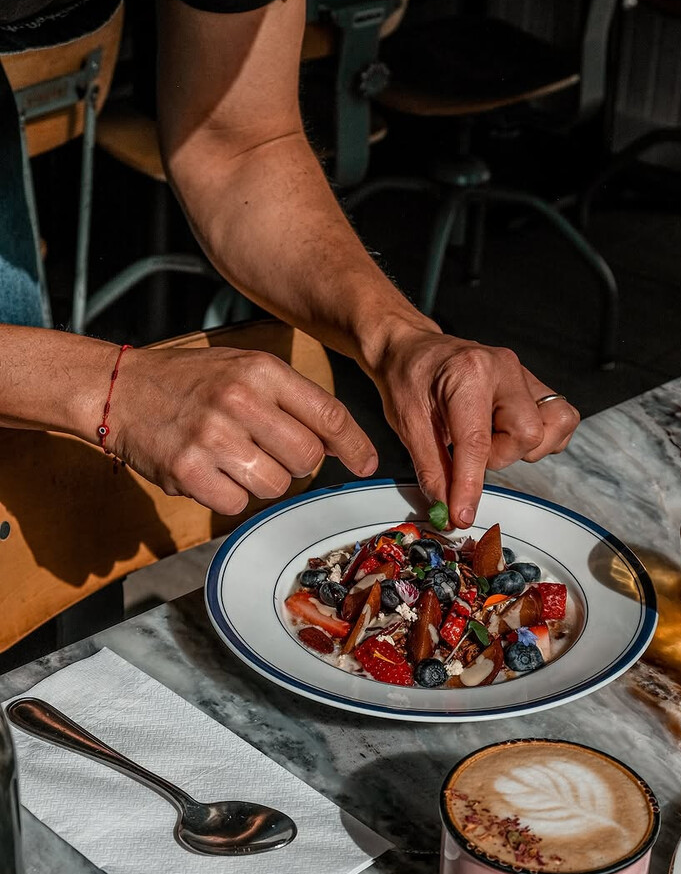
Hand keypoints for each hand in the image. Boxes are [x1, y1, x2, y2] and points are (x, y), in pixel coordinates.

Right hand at [107, 346, 376, 513]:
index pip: (328, 414)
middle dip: (298, 464)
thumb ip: (292, 400)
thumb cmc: (191, 381)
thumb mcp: (245, 369)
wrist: (122, 390)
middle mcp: (239, 401)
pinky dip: (230, 495)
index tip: (366, 464)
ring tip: (235, 458)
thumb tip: (337, 442)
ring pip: (275, 485)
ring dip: (263, 481)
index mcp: (261, 371)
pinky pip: (237, 503)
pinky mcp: (188, 471)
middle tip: (273, 454)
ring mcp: (213, 437)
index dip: (354, 445)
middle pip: (306, 458)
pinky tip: (212, 471)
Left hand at [368, 329, 579, 527]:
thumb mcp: (408, 425)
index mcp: (468, 374)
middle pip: (528, 434)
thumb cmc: (407, 377)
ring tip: (491, 439)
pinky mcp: (533, 383)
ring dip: (522, 446)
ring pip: (554, 425)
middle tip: (468, 451)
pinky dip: (541, 436)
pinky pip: (560, 417)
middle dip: (500, 456)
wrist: (412, 348)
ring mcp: (523, 373)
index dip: (470, 485)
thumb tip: (449, 510)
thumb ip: (433, 470)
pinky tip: (507, 433)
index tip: (463, 514)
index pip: (477, 441)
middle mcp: (504, 368)